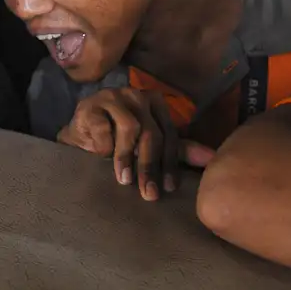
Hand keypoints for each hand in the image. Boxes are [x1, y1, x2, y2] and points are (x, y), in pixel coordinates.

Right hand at [57, 87, 214, 200]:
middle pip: (152, 133)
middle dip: (150, 166)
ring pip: (130, 128)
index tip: (168, 189)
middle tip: (148, 194)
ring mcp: (112, 97)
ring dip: (127, 157)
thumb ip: (177, 150)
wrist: (79, 132)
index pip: (170, 134)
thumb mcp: (148, 144)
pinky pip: (103, 128)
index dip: (170, 163)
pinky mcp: (90, 106)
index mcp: (155, 102)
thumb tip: (212, 159)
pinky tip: (101, 157)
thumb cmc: (117, 138)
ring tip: (124, 180)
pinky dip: (105, 146)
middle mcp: (137, 95)